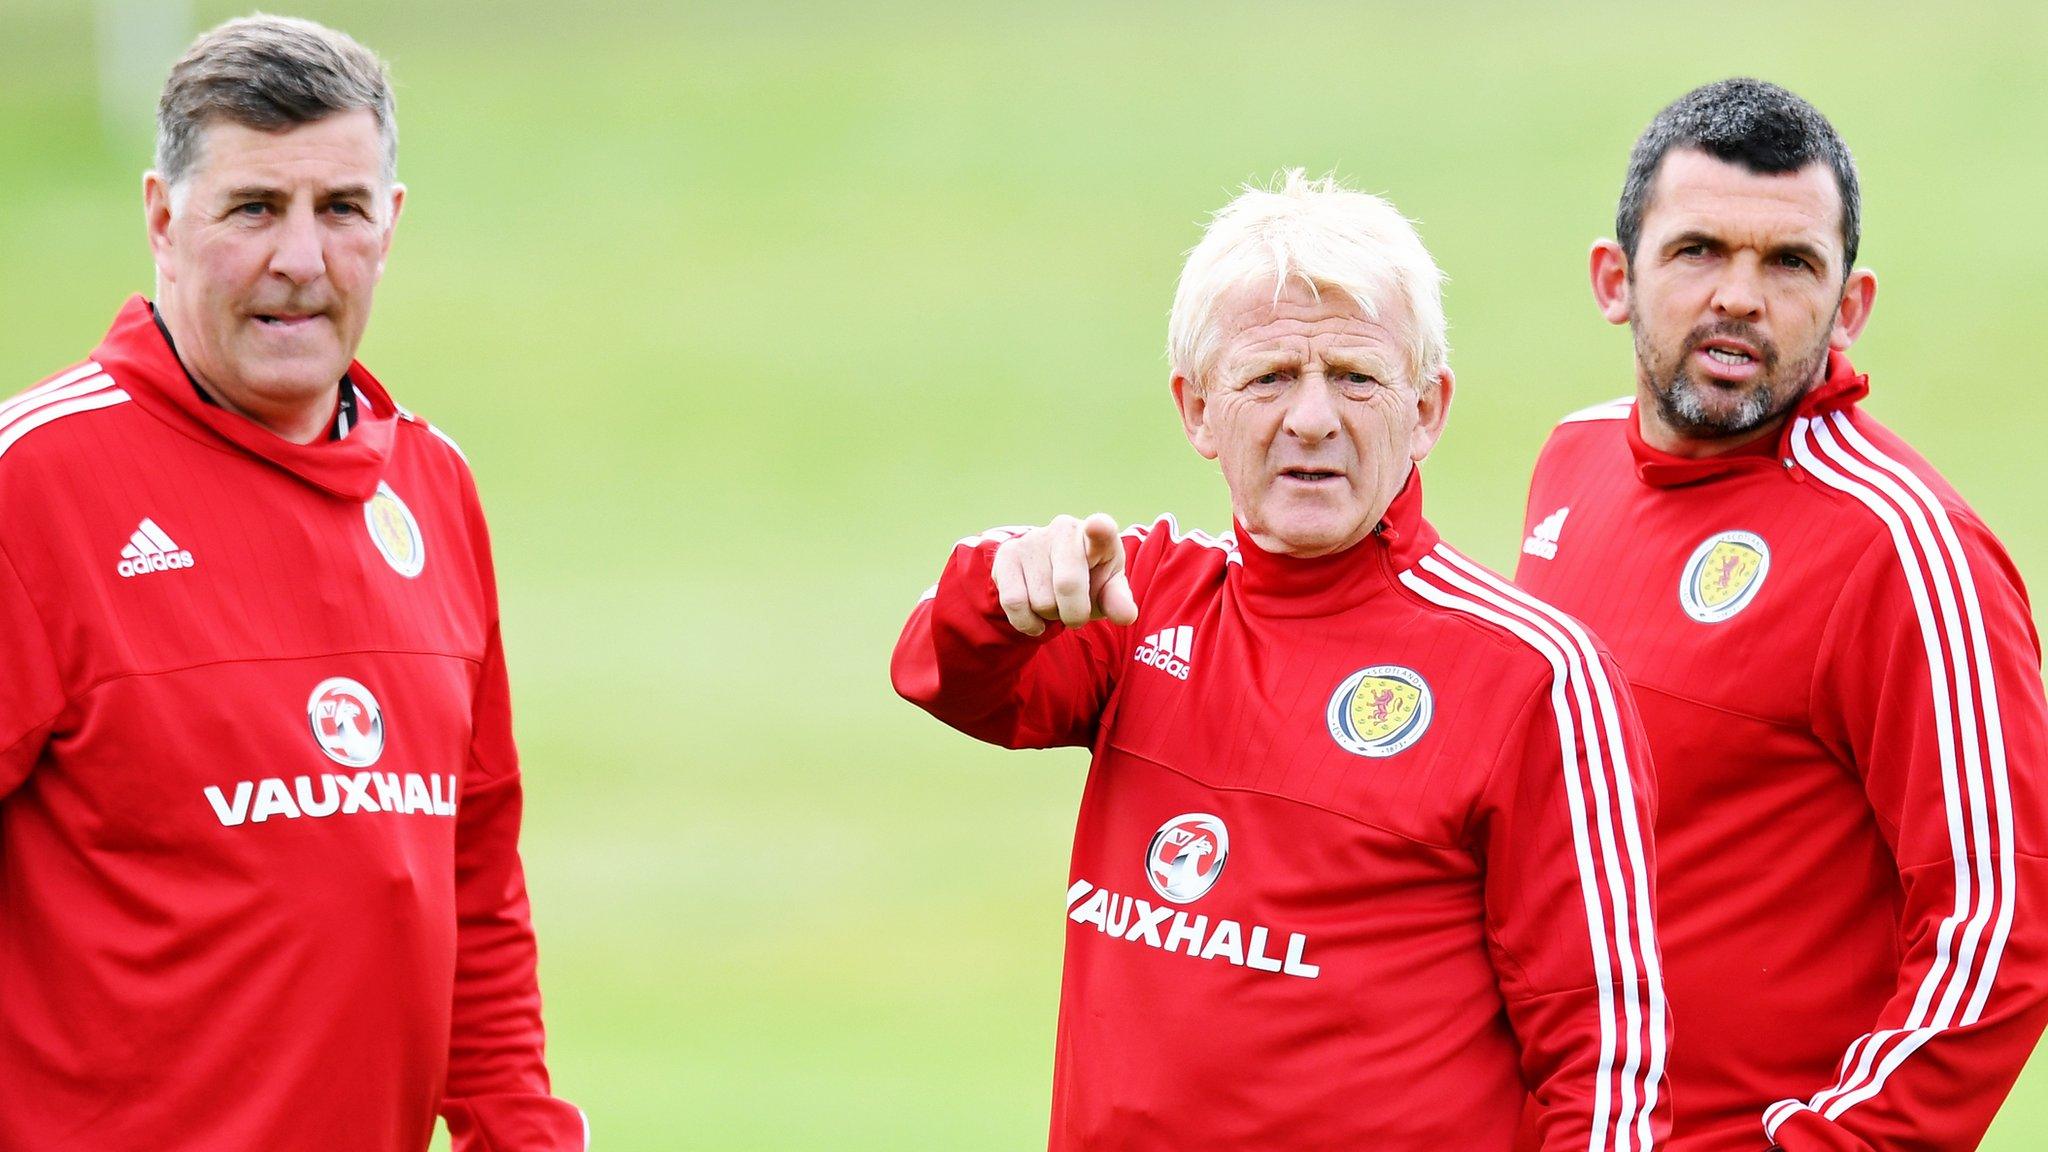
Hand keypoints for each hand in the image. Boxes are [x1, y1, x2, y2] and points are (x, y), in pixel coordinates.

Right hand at [991, 513, 1139, 635]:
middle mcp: (1064, 529)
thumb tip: (1126, 616)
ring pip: (1041, 601)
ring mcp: (1032, 540)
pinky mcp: (1006, 556)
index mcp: (1098, 535)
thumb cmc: (1088, 581)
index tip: (1097, 526)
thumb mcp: (1108, 590)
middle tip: (1077, 615)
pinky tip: (1035, 617)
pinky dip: (1027, 622)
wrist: (1049, 575)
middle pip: (1067, 584)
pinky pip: (1014, 603)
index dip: (1099, 529)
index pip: (1101, 529)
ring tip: (1054, 604)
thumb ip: (1118, 601)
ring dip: (1050, 616)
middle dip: (1075, 613)